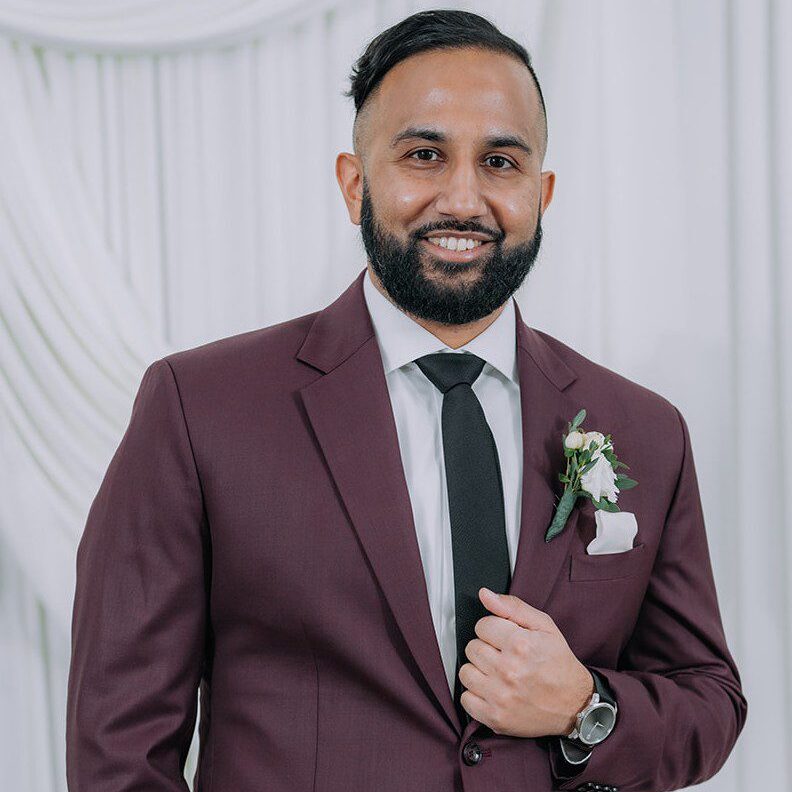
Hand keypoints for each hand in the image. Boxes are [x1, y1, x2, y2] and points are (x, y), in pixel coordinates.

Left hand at [457, 588, 593, 737]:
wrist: (575, 704)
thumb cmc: (559, 664)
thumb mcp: (544, 626)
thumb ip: (512, 607)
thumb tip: (485, 595)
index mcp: (520, 644)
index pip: (482, 625)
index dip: (493, 629)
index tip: (504, 638)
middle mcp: (508, 670)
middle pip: (472, 648)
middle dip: (486, 649)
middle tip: (504, 656)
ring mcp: (500, 695)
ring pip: (465, 672)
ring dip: (478, 671)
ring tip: (497, 673)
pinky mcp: (496, 717)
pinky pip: (466, 700)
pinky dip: (476, 695)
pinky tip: (492, 690)